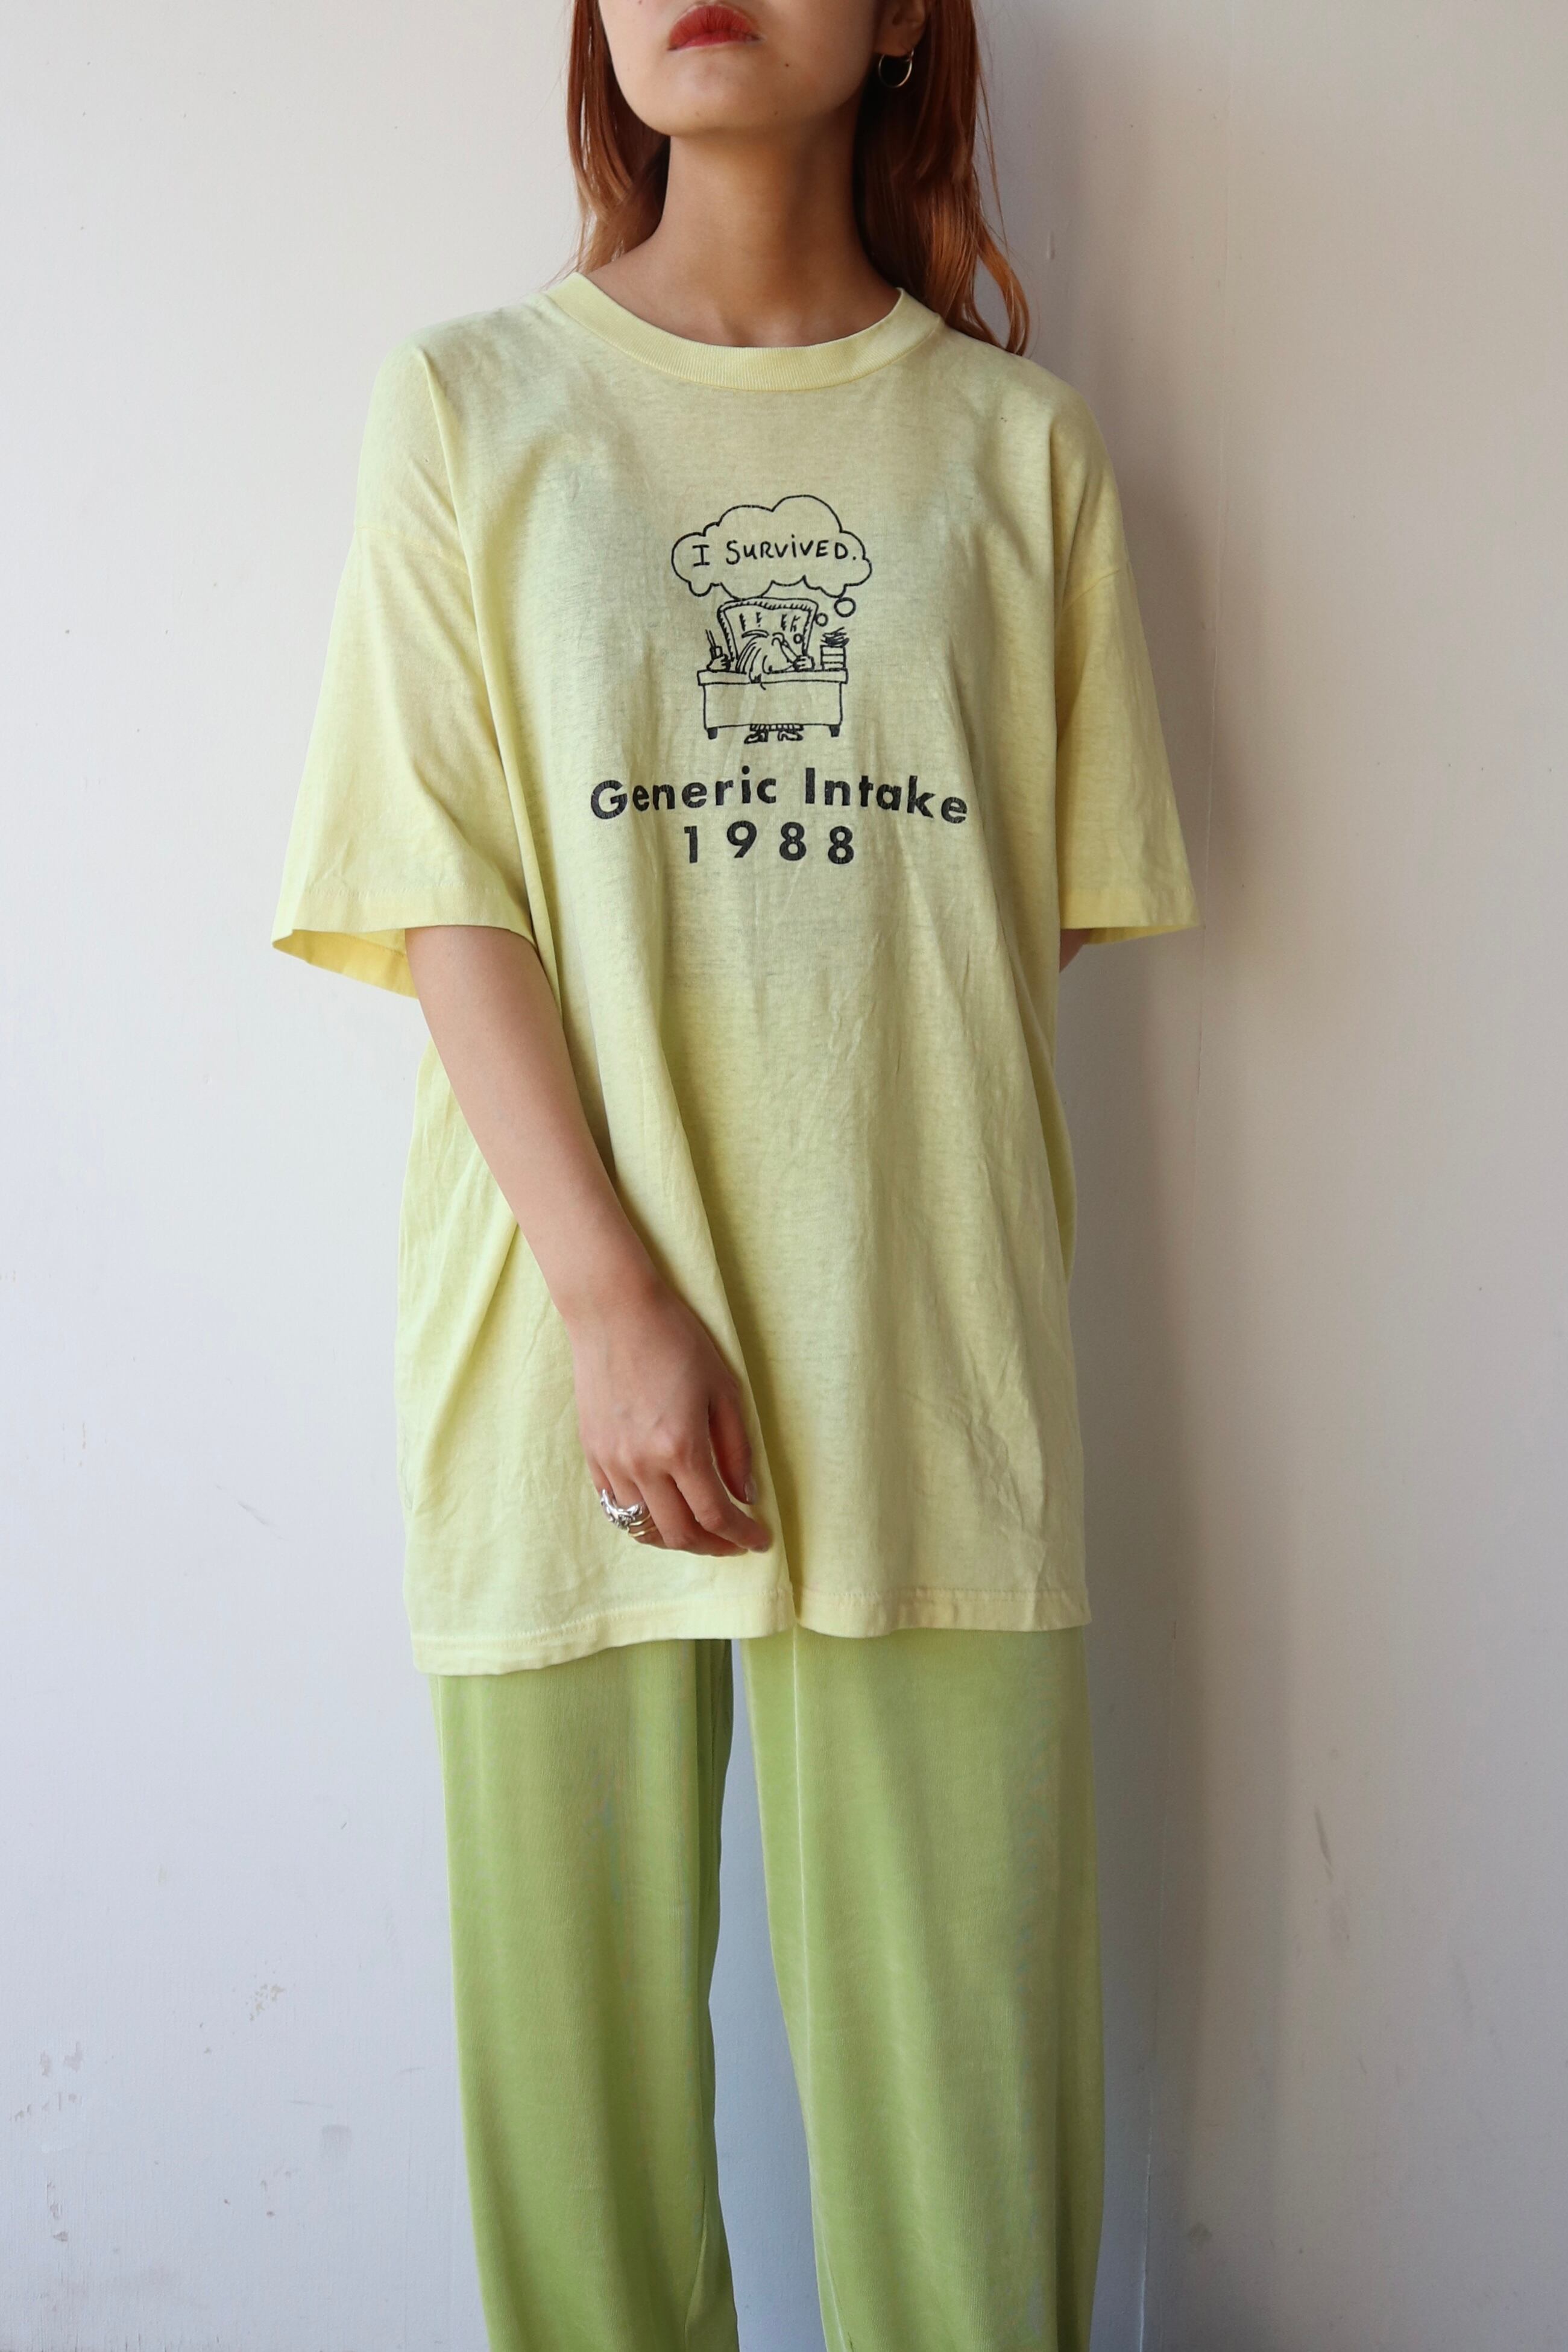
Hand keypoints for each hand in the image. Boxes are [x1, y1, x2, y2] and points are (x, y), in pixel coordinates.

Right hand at [567, 1275, 770, 1557]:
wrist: (613, 1311)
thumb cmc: (676, 1340)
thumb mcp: (724, 1389)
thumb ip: (737, 1448)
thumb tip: (745, 1494)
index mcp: (681, 1447)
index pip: (715, 1515)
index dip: (742, 1535)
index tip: (760, 1539)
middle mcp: (642, 1464)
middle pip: (680, 1532)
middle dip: (714, 1546)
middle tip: (734, 1542)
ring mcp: (612, 1462)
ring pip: (644, 1527)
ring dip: (678, 1538)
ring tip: (700, 1529)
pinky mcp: (592, 1454)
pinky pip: (616, 1507)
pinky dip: (643, 1520)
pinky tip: (663, 1511)